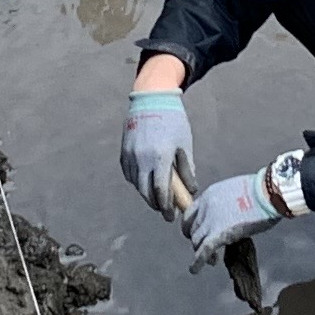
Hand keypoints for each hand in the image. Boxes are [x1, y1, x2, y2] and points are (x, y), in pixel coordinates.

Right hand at [123, 87, 192, 215]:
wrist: (151, 97)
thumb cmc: (173, 120)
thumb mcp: (184, 143)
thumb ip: (186, 168)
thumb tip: (190, 190)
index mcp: (160, 156)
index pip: (160, 190)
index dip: (165, 207)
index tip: (171, 216)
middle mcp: (142, 157)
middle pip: (145, 192)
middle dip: (156, 204)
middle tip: (166, 211)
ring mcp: (130, 154)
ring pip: (136, 184)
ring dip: (146, 193)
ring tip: (158, 197)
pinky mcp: (123, 151)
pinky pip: (129, 173)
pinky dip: (138, 181)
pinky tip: (147, 182)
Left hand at [183, 163, 285, 265]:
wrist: (268, 193)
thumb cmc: (261, 191)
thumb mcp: (235, 192)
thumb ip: (225, 204)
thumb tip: (227, 215)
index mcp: (209, 194)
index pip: (189, 213)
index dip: (191, 225)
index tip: (197, 233)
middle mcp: (205, 206)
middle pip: (192, 228)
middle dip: (197, 240)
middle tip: (206, 248)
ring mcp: (210, 220)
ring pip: (196, 241)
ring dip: (200, 252)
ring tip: (212, 261)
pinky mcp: (219, 234)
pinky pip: (203, 251)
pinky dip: (197, 262)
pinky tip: (194, 270)